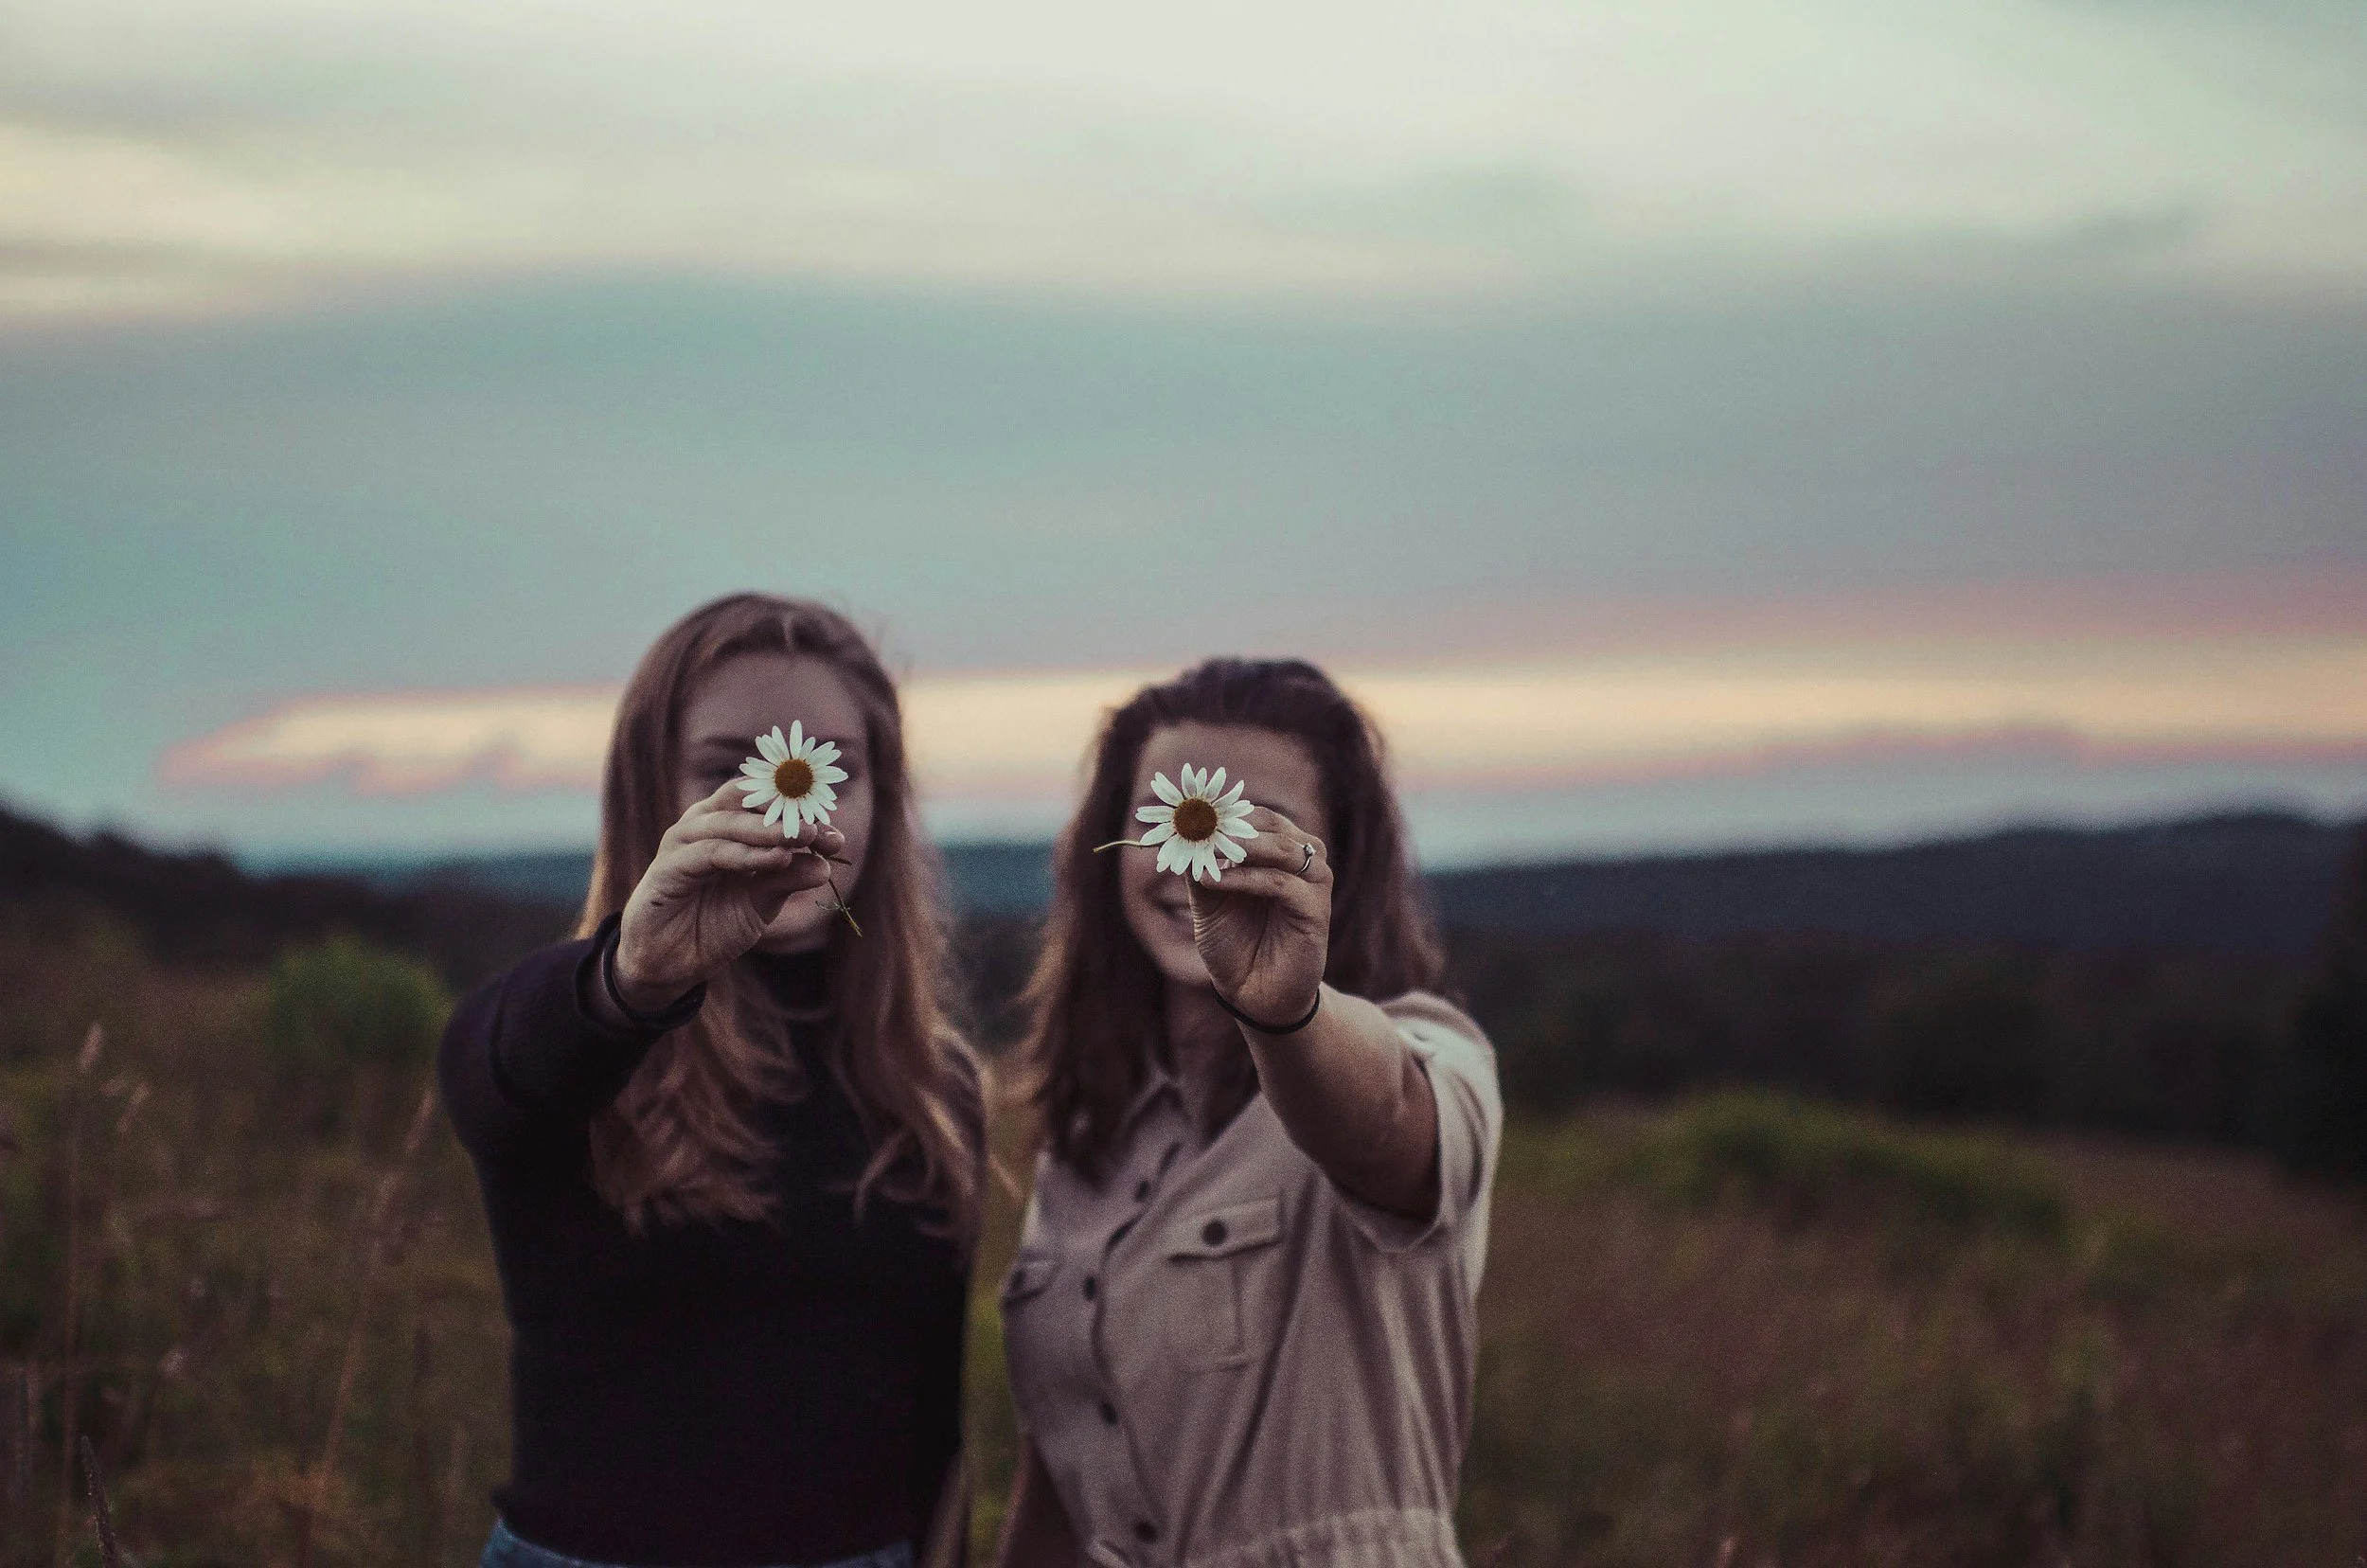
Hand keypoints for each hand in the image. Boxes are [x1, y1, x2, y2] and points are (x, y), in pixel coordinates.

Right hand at [613, 781, 845, 1008]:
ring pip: (729, 822)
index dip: (802, 813)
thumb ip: (787, 879)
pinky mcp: (667, 867)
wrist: (669, 963)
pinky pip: (710, 853)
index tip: (836, 836)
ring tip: (803, 838)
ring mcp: (683, 843)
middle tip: (820, 830)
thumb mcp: (760, 902)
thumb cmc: (713, 924)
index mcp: (726, 825)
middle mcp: (703, 824)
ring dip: (769, 829)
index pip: (764, 801)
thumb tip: (826, 866)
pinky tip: (776, 859)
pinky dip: (745, 854)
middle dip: (787, 812)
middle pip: (746, 799)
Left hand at [1186, 807, 1330, 1027]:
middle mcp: (1303, 861)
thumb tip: (1183, 833)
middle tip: (1196, 828)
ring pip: (1281, 848)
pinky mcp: (1315, 911)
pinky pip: (1280, 883)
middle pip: (1272, 825)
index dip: (1224, 811)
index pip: (1258, 816)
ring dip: (1240, 847)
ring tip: (1206, 853)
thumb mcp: (1209, 901)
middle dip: (1231, 825)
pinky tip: (1215, 880)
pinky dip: (1245, 878)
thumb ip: (1202, 866)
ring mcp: (1313, 885)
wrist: (1253, 995)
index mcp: (1281, 852)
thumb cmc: (1235, 944)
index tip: (1189, 812)